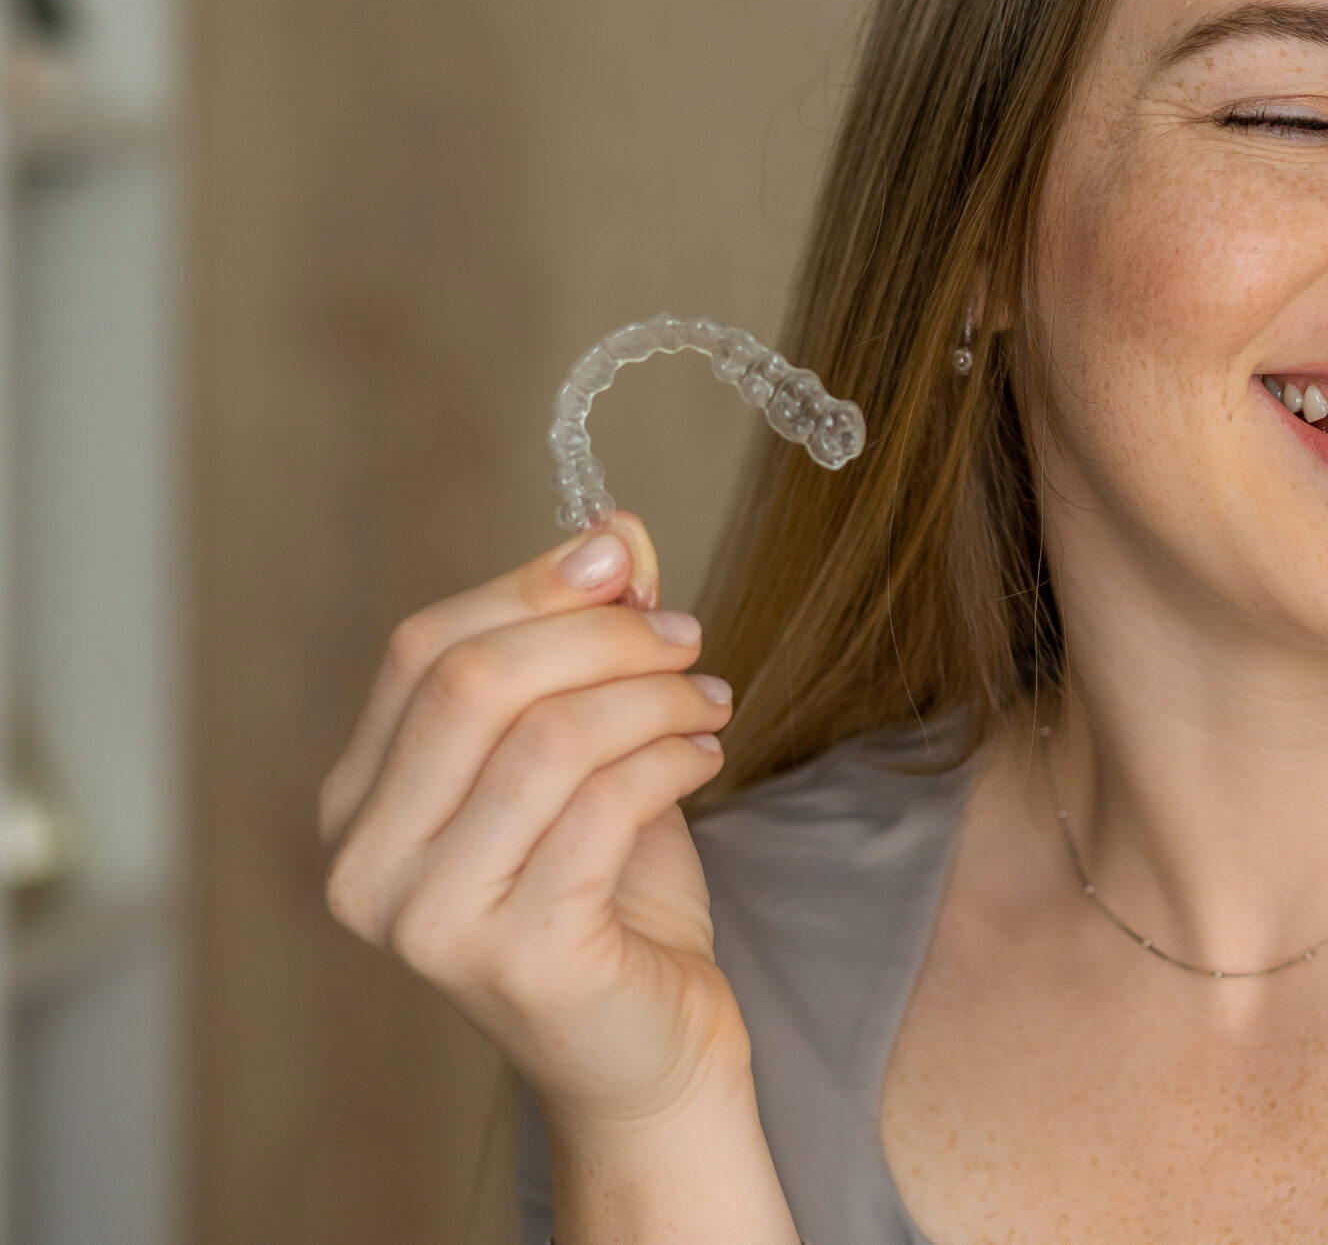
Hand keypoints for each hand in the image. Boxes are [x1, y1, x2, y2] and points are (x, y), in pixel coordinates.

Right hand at [320, 512, 796, 1241]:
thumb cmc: (610, 897)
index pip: (423, 649)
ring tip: (711, 700)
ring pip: (550, 739)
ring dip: (653, 698)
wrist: (648, 1052)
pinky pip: (604, 808)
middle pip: (473, 685)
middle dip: (600, 637)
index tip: (625, 560)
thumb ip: (590, 644)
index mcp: (361, 801)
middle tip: (688, 637)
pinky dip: (673, 759)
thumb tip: (613, 530)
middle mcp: (366, 864)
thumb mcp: (596, 749)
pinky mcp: (514, 957)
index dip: (529, 586)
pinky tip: (708, 757)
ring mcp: (429, 919)